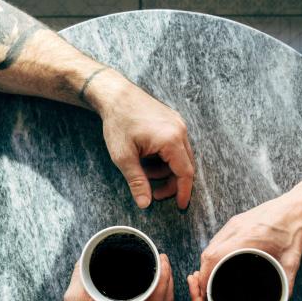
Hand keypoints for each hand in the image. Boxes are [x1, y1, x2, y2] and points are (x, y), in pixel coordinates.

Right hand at [57, 254, 174, 300]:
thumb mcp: (73, 298)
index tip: (161, 260)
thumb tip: (88, 254)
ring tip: (164, 270)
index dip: (163, 277)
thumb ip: (81, 275)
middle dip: (168, 278)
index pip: (155, 299)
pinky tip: (162, 289)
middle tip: (163, 260)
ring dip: (169, 289)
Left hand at [89, 71, 194, 209]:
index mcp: (171, 140)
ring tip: (145, 172)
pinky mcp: (173, 121)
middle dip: (171, 183)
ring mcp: (178, 124)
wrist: (115, 94)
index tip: (180, 206)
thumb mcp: (124, 157)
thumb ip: (137, 182)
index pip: (185, 173)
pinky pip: (176, 145)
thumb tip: (145, 204)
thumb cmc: (118, 122)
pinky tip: (148, 159)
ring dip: (166, 170)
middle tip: (155, 193)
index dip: (183, 192)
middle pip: (185, 166)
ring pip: (181, 157)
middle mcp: (180, 131)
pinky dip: (165, 158)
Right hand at [197, 191, 301, 294]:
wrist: (297, 206)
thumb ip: (287, 282)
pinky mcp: (236, 220)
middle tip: (206, 289)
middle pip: (208, 253)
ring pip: (211, 245)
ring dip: (207, 262)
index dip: (205, 276)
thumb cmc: (296, 230)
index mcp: (248, 239)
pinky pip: (217, 238)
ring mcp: (234, 223)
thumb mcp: (292, 260)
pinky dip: (214, 252)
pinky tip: (218, 261)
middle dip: (203, 273)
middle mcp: (236, 229)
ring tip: (210, 277)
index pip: (214, 258)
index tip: (205, 291)